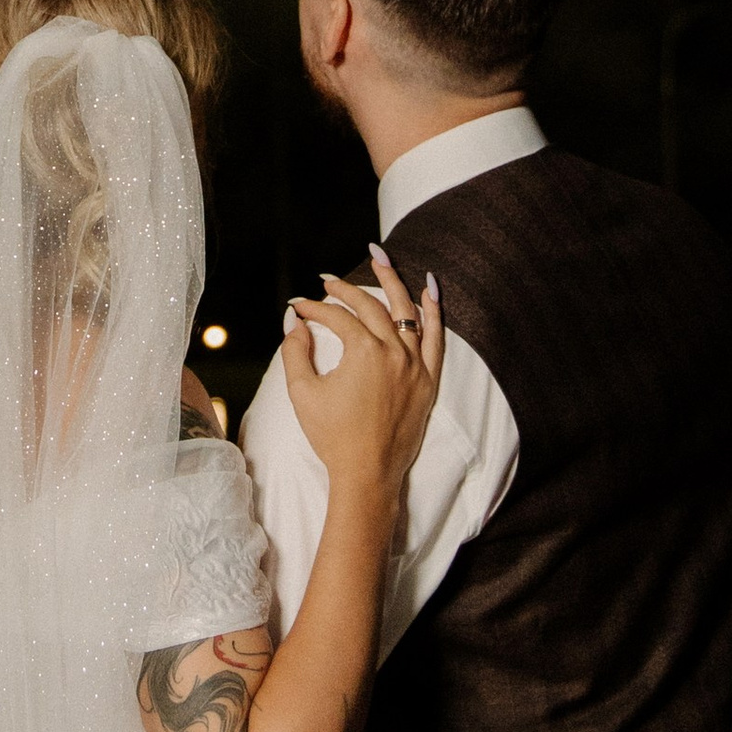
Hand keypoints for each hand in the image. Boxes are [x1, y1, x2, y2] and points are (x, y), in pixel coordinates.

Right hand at [280, 249, 444, 520]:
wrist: (367, 474)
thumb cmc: (332, 436)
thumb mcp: (302, 392)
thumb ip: (295, 350)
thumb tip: (294, 320)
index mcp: (364, 352)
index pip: (336, 317)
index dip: (314, 309)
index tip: (299, 308)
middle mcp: (394, 352)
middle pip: (370, 306)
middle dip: (346, 289)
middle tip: (328, 281)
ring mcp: (416, 365)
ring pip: (406, 311)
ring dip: (392, 282)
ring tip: (380, 258)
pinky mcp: (429, 380)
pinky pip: (437, 337)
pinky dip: (434, 310)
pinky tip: (429, 288)